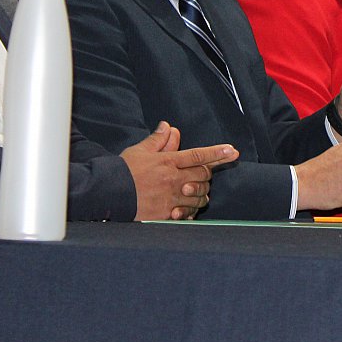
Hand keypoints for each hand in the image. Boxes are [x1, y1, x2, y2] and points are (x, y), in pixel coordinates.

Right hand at [120, 121, 238, 219]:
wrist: (108, 193)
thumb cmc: (124, 171)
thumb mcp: (141, 151)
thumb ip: (158, 140)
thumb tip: (169, 126)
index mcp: (168, 162)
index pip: (199, 155)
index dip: (218, 153)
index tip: (233, 152)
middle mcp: (173, 180)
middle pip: (203, 176)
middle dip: (207, 174)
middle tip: (204, 174)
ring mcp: (171, 198)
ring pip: (199, 196)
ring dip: (201, 193)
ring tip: (194, 191)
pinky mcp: (166, 214)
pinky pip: (188, 213)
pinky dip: (190, 210)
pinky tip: (187, 208)